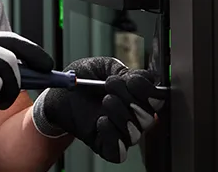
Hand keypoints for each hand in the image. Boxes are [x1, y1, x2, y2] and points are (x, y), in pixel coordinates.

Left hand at [31, 57, 165, 162]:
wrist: (59, 91)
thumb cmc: (82, 78)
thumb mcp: (103, 66)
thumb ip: (122, 70)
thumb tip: (138, 80)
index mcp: (137, 95)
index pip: (158, 98)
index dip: (147, 90)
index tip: (130, 79)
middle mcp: (134, 116)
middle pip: (149, 117)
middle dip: (130, 99)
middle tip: (110, 85)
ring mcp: (121, 132)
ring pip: (135, 134)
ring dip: (120, 114)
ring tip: (105, 101)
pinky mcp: (106, 145)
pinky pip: (118, 152)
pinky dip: (112, 136)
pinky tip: (101, 121)